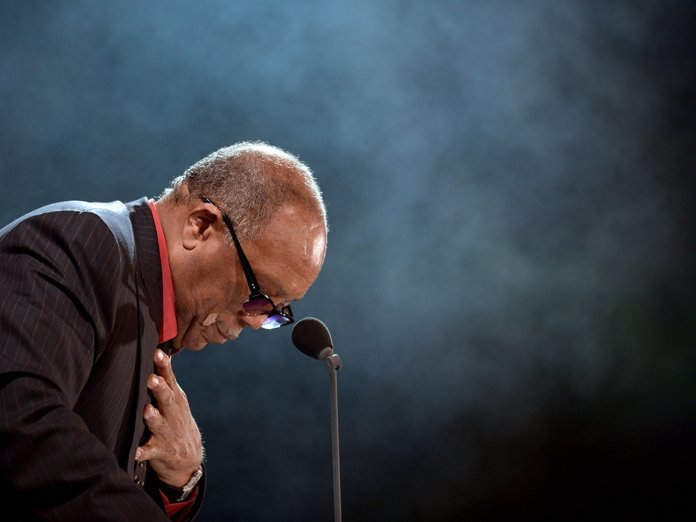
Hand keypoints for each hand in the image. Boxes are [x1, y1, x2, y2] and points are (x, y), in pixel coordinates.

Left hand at [135, 349, 202, 486]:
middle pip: (166, 399)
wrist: (188, 457)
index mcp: (175, 398)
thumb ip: (167, 379)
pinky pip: (150, 452)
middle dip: (159, 389)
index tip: (157, 353)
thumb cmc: (175, 420)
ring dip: (154, 417)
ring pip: (159, 424)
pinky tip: (136, 452)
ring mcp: (167, 432)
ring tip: (147, 411)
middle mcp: (172, 413)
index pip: (170, 379)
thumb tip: (160, 351)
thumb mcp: (176, 399)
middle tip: (151, 379)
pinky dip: (143, 452)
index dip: (164, 366)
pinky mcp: (160, 451)